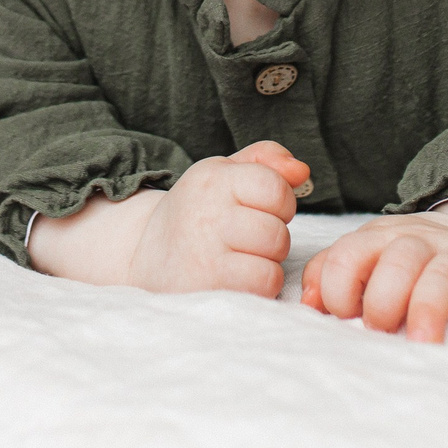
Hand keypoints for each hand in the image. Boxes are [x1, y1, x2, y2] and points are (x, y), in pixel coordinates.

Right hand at [30, 141, 307, 297]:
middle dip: (273, 237)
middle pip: (277, 229)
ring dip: (267, 262)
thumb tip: (302, 171)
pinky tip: (236, 279)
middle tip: (247, 240)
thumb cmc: (198, 214)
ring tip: (241, 258)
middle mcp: (206, 212)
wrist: (145, 258)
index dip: (280, 203)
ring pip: (273, 256)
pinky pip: (264, 283)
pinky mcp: (208, 286)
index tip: (261, 211)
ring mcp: (204, 252)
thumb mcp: (224, 175)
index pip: (275, 188)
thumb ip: (266, 161)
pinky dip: (259, 284)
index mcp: (213, 178)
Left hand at [300, 209, 447, 341]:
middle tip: (380, 331)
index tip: (344, 317)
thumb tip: (309, 303)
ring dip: (429, 309)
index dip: (340, 289)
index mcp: (379, 238)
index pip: (350, 254)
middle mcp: (419, 243)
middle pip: (397, 261)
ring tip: (423, 343)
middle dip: (382, 300)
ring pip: (442, 276)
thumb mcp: (364, 256)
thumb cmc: (403, 261)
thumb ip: (330, 273)